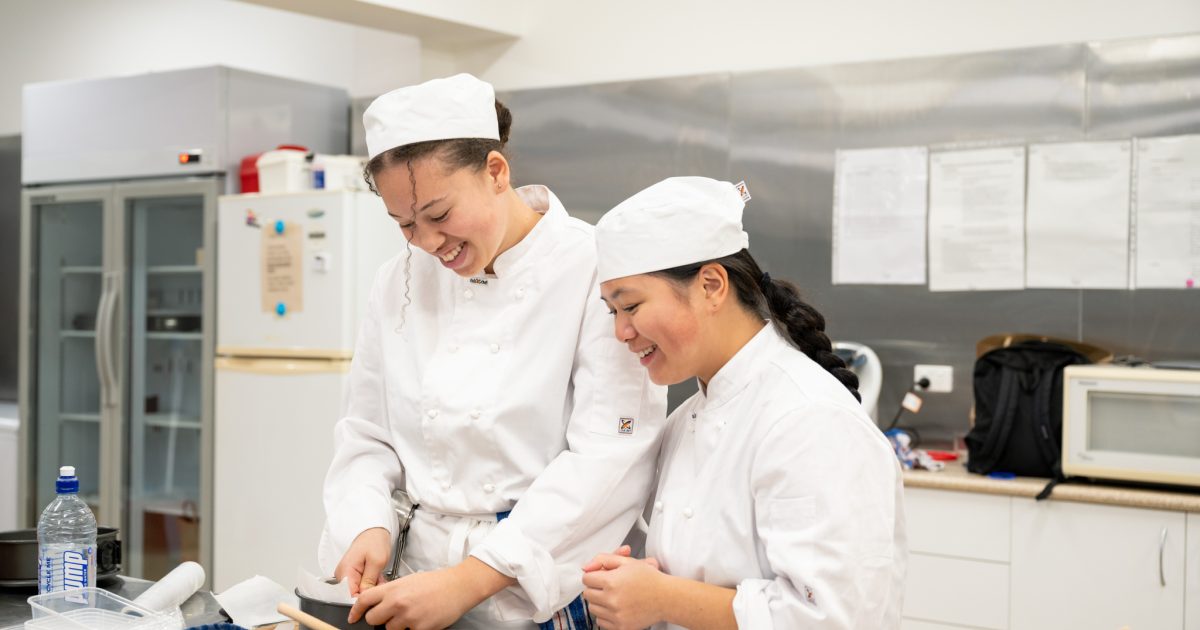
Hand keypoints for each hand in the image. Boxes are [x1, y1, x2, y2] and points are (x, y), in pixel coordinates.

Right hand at [334, 527, 390, 595]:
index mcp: (345, 571)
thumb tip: (364, 597)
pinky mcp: (352, 576)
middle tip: (380, 581)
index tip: (374, 595)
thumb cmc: (374, 541)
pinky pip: (361, 586)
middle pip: (354, 595)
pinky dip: (371, 584)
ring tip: (379, 576)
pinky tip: (376, 577)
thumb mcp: (376, 562)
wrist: (374, 532)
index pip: (348, 596)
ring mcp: (347, 576)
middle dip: (369, 592)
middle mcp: (342, 575)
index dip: (362, 599)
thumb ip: (369, 581)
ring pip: (359, 591)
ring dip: (372, 587)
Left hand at [348, 565, 480, 629]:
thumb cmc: (436, 582)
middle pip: (373, 620)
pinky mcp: (420, 629)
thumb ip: (391, 592)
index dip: (356, 611)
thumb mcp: (409, 581)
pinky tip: (421, 620)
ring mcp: (409, 618)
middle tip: (390, 615)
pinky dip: (412, 629)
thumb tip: (378, 604)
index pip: (364, 600)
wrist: (458, 586)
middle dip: (379, 619)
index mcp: (393, 589)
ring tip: (412, 615)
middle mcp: (398, 603)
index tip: (354, 617)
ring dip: (397, 626)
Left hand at [582, 548, 666, 629]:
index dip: (594, 575)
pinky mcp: (621, 627)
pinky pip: (601, 622)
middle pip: (587, 594)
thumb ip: (603, 560)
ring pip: (593, 609)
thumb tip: (586, 567)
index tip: (602, 576)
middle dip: (595, 588)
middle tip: (608, 586)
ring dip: (599, 602)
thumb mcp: (627, 561)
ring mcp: (616, 615)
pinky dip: (605, 616)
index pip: (586, 579)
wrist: (666, 598)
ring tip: (614, 597)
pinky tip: (617, 608)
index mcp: (611, 581)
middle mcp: (612, 600)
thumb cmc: (649, 578)